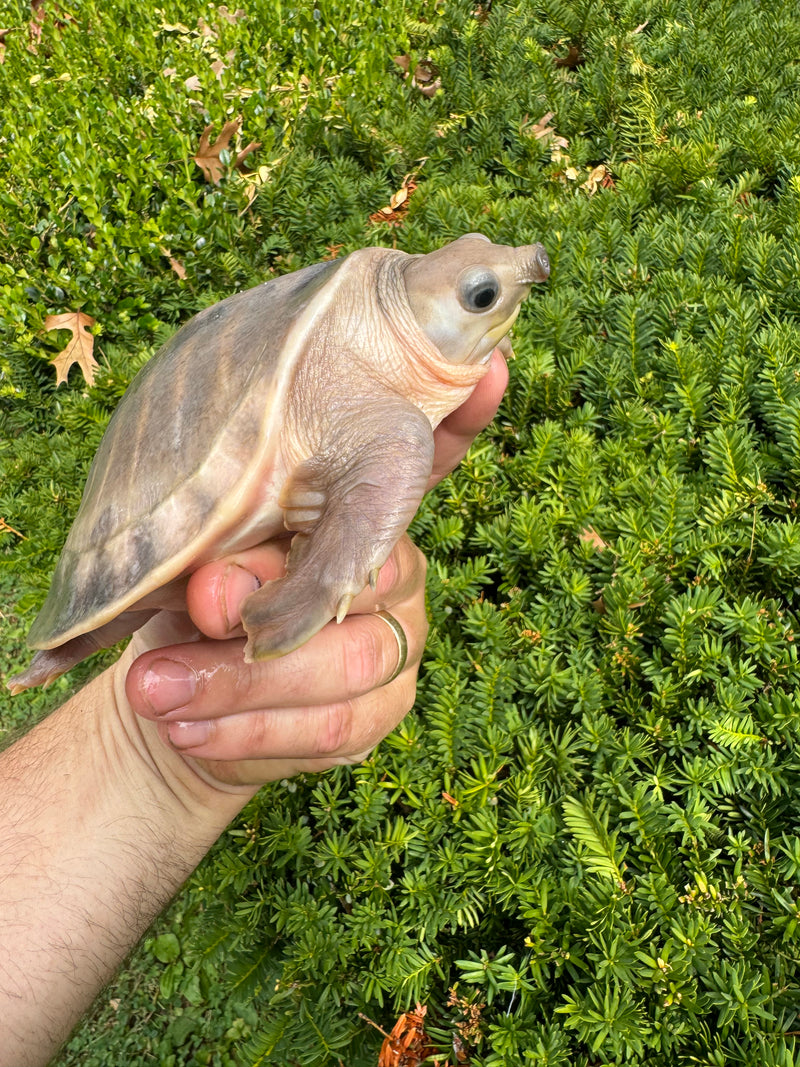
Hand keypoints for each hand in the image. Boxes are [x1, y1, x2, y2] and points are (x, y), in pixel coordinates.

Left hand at [123, 349, 508, 787]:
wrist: (185, 704)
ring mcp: (399, 640)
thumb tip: (224, 599)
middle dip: (262, 618)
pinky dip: (250, 736)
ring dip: (237, 688)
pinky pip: (337, 731)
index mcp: (360, 510)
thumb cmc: (194, 608)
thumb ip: (220, 570)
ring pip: (347, 668)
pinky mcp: (384, 710)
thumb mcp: (192, 573)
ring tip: (152, 691)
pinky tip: (189, 731)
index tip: (485, 366)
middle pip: (369, 584)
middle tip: (177, 626)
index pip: (430, 456)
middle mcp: (396, 567)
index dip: (464, 417)